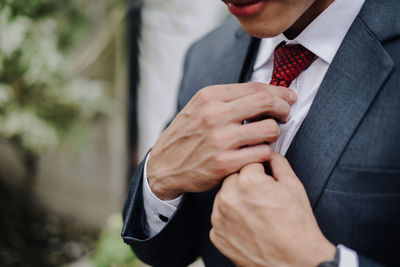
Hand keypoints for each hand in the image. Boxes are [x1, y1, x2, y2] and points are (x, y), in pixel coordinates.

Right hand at [147, 82, 296, 199]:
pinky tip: (258, 152)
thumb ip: (227, 99)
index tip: (288, 97)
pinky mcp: (224, 163)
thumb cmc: (186, 136)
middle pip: (265, 102)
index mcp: (209, 97)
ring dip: (274, 133)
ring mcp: (219, 140)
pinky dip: (266, 153)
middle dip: (283, 108)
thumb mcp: (199, 108)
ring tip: (267, 137)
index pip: (255, 87)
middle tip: (285, 115)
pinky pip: (262, 154)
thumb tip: (264, 94)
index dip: (278, 92)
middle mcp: (214, 115)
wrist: (164, 165)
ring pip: (269, 129)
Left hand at [210, 153, 335, 266]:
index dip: (261, 173)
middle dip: (246, 184)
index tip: (267, 182)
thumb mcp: (293, 186)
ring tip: (256, 214)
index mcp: (247, 182)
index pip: (248, 164)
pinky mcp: (216, 234)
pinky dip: (230, 219)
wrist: (295, 262)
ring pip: (224, 197)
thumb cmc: (296, 226)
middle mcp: (228, 198)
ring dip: (236, 200)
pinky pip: (220, 217)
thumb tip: (269, 152)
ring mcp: (219, 218)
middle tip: (262, 199)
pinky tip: (248, 225)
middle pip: (233, 179)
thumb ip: (278, 162)